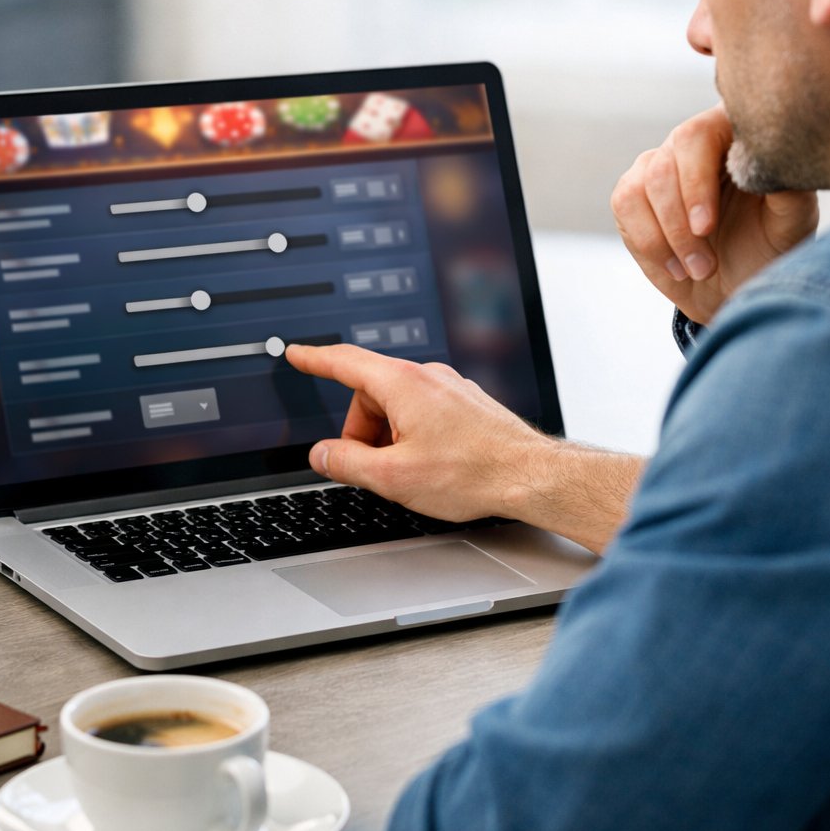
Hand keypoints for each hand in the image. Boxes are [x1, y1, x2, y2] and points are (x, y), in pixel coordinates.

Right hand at [283, 343, 554, 522]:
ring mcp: (450, 388)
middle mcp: (428, 377)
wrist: (530, 476)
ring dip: (390, 437)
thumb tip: (322, 454)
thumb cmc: (472, 473)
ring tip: (410, 472)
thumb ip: (347, 463)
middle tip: (373, 468)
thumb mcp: (393, 476)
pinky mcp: (466, 404)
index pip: (345, 362)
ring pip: (398, 407)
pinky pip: (424, 413)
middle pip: (371, 394)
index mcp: (403, 384)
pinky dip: (415, 436)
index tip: (299, 354)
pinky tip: (432, 466)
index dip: (315, 360)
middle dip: (362, 431)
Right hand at [611, 104, 818, 322]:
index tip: (706, 227)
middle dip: (679, 221)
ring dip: (668, 239)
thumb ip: (789, 190)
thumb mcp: (791, 222)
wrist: (739, 283)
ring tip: (700, 270)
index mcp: (732, 134)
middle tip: (705, 264)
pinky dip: (650, 244)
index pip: (698, 136)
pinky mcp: (633, 194)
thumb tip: (775, 165)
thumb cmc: (769, 247)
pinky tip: (677, 267)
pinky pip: (624, 207)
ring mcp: (659, 166)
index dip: (695, 182)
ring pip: (640, 189)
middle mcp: (692, 143)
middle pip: (664, 165)